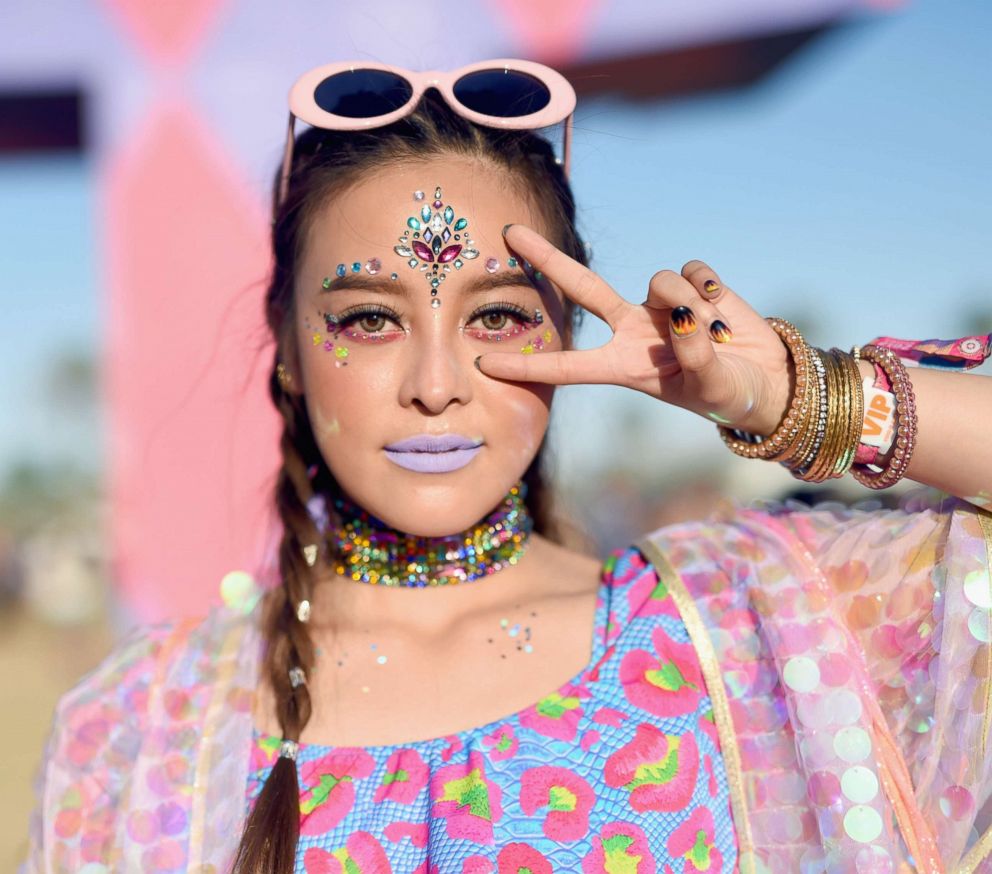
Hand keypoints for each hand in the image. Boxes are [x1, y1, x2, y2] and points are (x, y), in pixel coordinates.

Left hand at [476, 223, 792, 435]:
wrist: (768, 380)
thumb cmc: (730, 395)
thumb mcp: (710, 388)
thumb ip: (693, 354)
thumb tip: (679, 314)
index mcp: (624, 366)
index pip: (567, 367)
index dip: (527, 367)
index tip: (483, 364)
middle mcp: (633, 330)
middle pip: (581, 287)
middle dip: (546, 259)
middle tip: (509, 232)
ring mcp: (660, 306)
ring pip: (662, 280)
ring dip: (690, 303)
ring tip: (714, 334)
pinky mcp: (692, 287)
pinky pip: (694, 271)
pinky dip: (713, 290)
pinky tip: (723, 314)